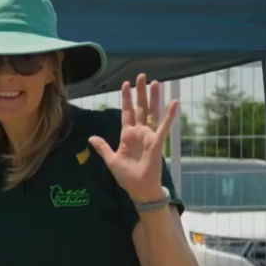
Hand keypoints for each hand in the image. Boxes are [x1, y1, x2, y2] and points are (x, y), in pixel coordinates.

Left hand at [90, 74, 178, 202]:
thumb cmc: (127, 177)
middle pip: (140, 107)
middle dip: (140, 92)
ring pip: (152, 112)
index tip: (125, 84)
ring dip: (154, 98)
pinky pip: (164, 126)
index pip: (126, 112)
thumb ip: (102, 147)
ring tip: (156, 82)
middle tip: (141, 76)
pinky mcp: (157, 142)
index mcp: (127, 135)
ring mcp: (149, 136)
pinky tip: (174, 102)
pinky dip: (170, 115)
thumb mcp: (111, 160)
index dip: (126, 98)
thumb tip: (91, 137)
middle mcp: (139, 132)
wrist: (139, 189)